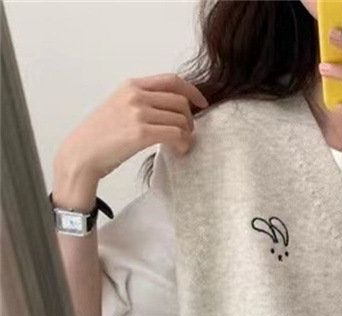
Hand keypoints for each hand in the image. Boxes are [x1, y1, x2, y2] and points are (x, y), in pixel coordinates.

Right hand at [55, 73, 207, 183]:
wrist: (82, 153)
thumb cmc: (101, 135)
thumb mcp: (119, 106)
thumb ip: (143, 101)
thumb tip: (173, 108)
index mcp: (132, 86)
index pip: (171, 80)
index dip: (192, 91)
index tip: (202, 103)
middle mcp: (136, 95)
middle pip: (181, 102)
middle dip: (190, 120)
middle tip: (186, 134)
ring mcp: (139, 113)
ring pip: (181, 119)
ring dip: (186, 135)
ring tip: (180, 145)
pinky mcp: (142, 133)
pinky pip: (176, 134)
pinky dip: (183, 144)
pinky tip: (178, 151)